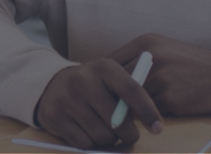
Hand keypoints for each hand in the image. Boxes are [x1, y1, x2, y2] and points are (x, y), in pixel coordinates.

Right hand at [33, 59, 164, 149]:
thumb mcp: (110, 80)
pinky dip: (91, 144)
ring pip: (102, 136)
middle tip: (128, 134)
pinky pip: (84, 144)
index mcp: (104, 67)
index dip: (148, 111)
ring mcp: (67, 99)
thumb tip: (151, 124)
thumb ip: (129, 96)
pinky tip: (88, 132)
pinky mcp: (54, 117)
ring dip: (109, 140)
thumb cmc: (93, 86)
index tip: (158, 128)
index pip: (132, 90)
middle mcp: (83, 80)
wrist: (52, 85)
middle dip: (128, 134)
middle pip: (117, 121)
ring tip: (104, 129)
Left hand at [109, 33, 210, 115]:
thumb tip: (107, 78)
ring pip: (129, 98)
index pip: (110, 61)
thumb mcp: (163, 49)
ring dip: (130, 106)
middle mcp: (150, 56)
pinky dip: (148, 113)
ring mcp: (160, 77)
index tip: (103, 89)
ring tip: (137, 107)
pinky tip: (157, 109)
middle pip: (116, 81)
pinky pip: (146, 110)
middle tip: (112, 104)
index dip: (105, 78)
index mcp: (146, 42)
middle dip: (114, 94)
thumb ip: (137, 58)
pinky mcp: (168, 98)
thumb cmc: (190, 64)